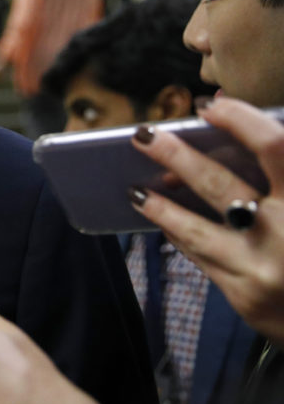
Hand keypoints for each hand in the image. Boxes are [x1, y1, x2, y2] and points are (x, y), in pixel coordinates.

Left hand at [130, 97, 283, 344]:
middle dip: (175, 155)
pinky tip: (163, 220)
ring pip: (196, 229)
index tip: (210, 106)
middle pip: (219, 184)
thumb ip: (281, 168)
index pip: (274, 146)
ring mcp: (262, 269)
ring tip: (135, 189)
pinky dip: (180, 235)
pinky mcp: (244, 296)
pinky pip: (200, 257)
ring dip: (160, 205)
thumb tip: (231, 113)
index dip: (240, 119)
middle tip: (143, 134)